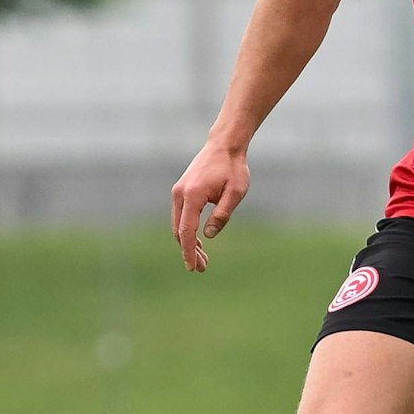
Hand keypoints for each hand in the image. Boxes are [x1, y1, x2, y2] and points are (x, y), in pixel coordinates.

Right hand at [171, 141, 250, 272]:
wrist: (225, 145)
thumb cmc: (233, 168)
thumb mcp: (235, 193)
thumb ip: (222, 215)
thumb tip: (209, 236)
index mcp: (193, 195)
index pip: (186, 231)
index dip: (188, 252)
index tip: (193, 268)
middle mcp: (180, 194)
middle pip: (179, 231)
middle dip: (189, 251)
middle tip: (202, 268)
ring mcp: (179, 192)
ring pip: (179, 225)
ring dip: (188, 243)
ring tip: (203, 259)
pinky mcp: (182, 191)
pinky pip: (181, 216)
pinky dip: (188, 231)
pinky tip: (200, 241)